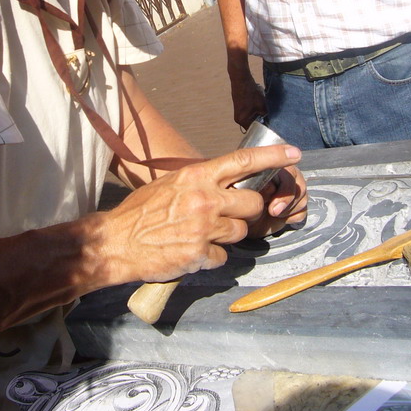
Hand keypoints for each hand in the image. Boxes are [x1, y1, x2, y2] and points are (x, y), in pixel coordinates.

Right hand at [103, 143, 303, 283]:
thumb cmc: (140, 212)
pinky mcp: (201, 254)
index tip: (295, 153)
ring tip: (200, 235)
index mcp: (197, 176)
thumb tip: (224, 184)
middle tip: (226, 215)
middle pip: (252, 202)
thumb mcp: (171, 185)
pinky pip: (223, 256)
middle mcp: (205, 199)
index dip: (273, 157)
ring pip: (241, 232)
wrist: (115, 242)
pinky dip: (210, 256)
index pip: (244, 161)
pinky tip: (190, 252)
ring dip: (227, 236)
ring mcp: (205, 228)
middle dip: (246, 210)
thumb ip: (200, 182)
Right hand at [228, 66, 266, 129]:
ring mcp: (238, 113)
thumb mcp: (262, 105)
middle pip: (252, 125)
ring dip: (258, 115)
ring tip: (263, 108)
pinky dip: (254, 110)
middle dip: (260, 121)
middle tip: (268, 117)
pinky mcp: (239, 107)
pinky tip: (258, 103)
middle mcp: (238, 119)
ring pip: (251, 118)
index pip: (253, 130)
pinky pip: (249, 112)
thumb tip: (270, 121)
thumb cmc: (251, 92)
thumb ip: (266, 115)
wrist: (241, 79)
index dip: (262, 129)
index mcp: (242, 120)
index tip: (269, 127)